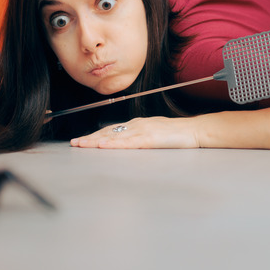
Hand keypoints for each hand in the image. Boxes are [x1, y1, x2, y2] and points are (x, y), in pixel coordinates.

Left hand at [70, 116, 199, 148]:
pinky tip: (103, 146)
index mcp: (138, 124)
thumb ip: (141, 137)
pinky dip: (113, 144)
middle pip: (109, 131)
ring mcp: (142, 131)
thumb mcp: (155, 133)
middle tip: (75, 143)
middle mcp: (137, 125)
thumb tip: (128, 142)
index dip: (96, 134)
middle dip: (90, 137)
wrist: (194, 130)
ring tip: (82, 144)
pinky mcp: (149, 139)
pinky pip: (127, 143)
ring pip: (114, 136)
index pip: (112, 129)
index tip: (83, 139)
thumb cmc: (178, 134)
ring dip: (96, 140)